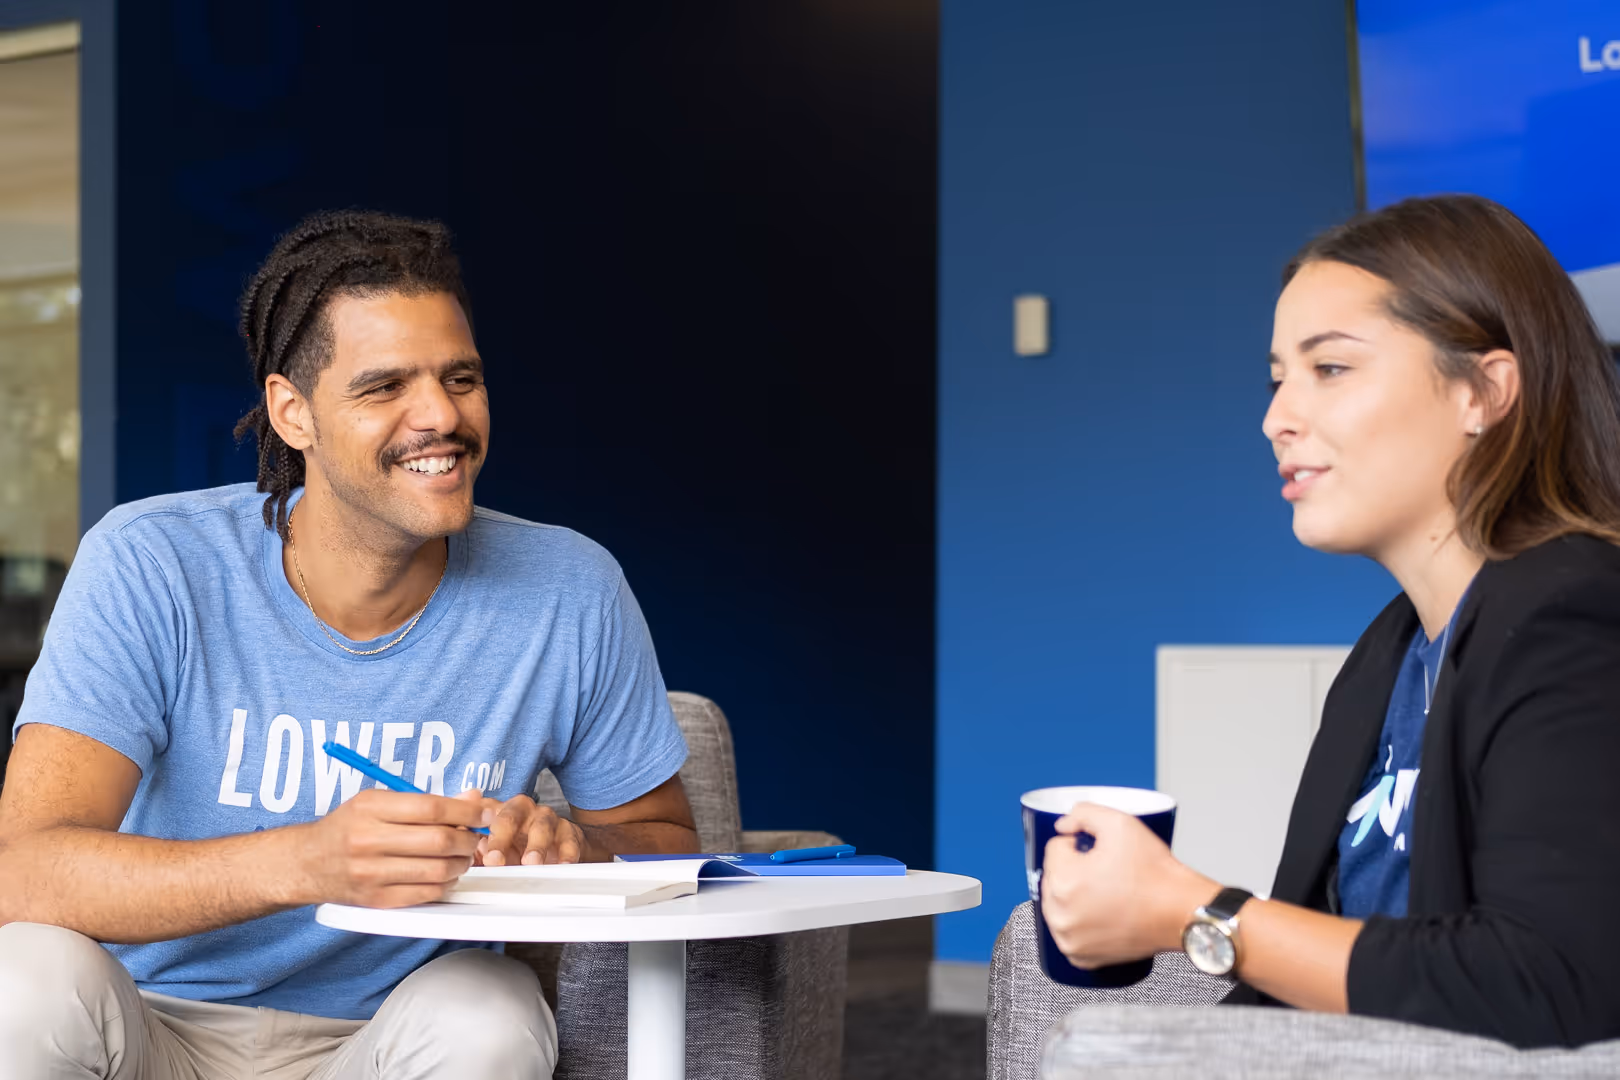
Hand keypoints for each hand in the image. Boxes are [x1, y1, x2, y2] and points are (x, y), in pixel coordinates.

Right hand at [294, 788, 490, 908]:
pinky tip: (445, 874)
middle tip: (474, 836)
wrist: (307, 862)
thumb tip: (472, 796)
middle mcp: (368, 841)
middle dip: (468, 839)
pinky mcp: (376, 900)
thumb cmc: (348, 827)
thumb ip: (425, 801)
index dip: (467, 810)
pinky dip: (445, 884)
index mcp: (370, 809)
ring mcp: (371, 874)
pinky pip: (425, 894)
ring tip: (461, 856)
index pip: (432, 808)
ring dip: (461, 863)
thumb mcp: (377, 802)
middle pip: (439, 840)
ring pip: (437, 870)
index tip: (485, 812)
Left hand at [468, 792, 587, 865]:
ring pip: (542, 827)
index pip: (485, 814)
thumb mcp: (492, 847)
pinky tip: (562, 865)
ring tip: (530, 863)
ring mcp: (547, 819)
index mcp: (500, 810)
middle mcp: (524, 811)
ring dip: (535, 846)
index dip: (476, 828)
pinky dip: (567, 853)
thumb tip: (456, 859)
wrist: (556, 844)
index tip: (470, 847)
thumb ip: (473, 851)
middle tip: (495, 860)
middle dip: (501, 839)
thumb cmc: (517, 846)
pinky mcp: (569, 832)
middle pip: (510, 818)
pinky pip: (569, 840)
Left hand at [1040, 802, 1216, 968]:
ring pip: (1059, 904)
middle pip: (1054, 877)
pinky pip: (1069, 931)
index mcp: (1062, 881)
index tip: (1101, 852)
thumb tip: (1063, 826)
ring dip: (1073, 895)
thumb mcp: (1120, 824)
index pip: (1055, 848)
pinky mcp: (1082, 957)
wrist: (1182, 912)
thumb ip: (1083, 813)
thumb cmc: (1155, 874)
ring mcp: (1069, 939)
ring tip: (1107, 892)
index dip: (1080, 844)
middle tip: (1107, 872)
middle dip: (1074, 870)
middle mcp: (1060, 914)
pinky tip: (1104, 913)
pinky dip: (1081, 922)